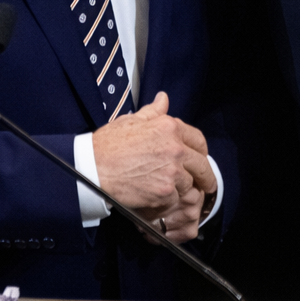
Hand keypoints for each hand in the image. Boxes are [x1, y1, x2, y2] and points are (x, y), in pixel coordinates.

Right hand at [93, 93, 215, 237]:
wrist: (92, 168)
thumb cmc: (108, 144)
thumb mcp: (131, 120)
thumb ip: (153, 112)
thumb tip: (164, 99)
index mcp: (169, 127)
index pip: (199, 140)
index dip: (202, 152)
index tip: (201, 159)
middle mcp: (175, 148)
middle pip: (202, 166)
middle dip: (206, 178)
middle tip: (206, 185)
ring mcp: (171, 172)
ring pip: (189, 185)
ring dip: (182, 189)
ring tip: (172, 191)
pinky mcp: (164, 192)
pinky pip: (175, 199)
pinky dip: (168, 201)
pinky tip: (158, 198)